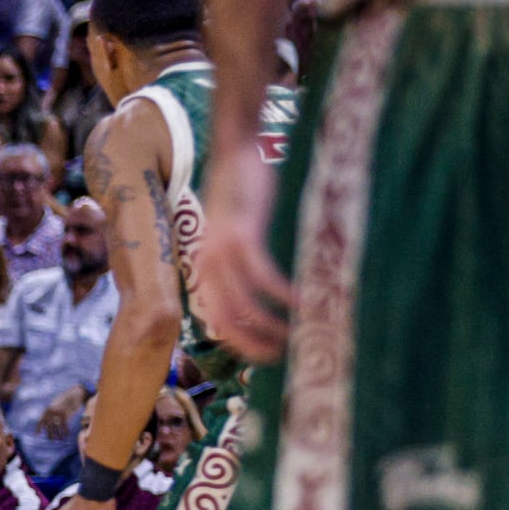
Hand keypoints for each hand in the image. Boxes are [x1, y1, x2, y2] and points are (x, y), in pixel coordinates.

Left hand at [38, 386, 88, 440]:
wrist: (74, 395)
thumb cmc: (66, 402)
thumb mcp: (57, 406)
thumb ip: (53, 414)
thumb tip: (52, 424)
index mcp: (48, 410)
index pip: (41, 420)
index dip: (38, 428)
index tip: (36, 435)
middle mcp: (50, 411)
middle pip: (48, 426)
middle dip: (50, 434)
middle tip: (53, 440)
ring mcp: (57, 412)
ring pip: (56, 427)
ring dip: (58, 435)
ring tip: (61, 439)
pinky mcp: (64, 414)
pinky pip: (63, 425)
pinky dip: (65, 431)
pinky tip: (67, 435)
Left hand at [188, 141, 291, 360]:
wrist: (235, 153)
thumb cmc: (241, 194)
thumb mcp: (235, 235)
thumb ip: (241, 263)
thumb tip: (264, 292)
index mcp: (205, 269)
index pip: (218, 321)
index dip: (243, 344)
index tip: (269, 356)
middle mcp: (208, 266)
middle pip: (229, 321)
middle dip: (257, 344)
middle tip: (286, 354)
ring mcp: (222, 252)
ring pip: (245, 305)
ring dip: (273, 324)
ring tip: (299, 334)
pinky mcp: (242, 237)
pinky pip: (263, 276)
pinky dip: (283, 294)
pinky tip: (304, 302)